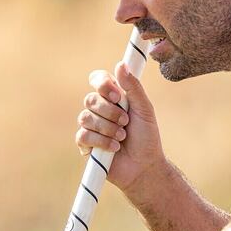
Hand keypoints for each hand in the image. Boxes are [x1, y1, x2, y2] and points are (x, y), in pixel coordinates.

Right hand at [75, 63, 162, 189]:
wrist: (145, 166)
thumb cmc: (147, 137)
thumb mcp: (144, 109)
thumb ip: (133, 87)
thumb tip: (121, 64)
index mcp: (112, 97)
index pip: (97, 79)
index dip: (102, 84)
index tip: (116, 95)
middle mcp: (99, 109)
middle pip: (90, 99)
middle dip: (110, 112)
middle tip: (126, 122)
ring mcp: (91, 127)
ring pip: (85, 117)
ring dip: (107, 128)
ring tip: (122, 137)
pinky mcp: (85, 144)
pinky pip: (83, 135)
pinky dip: (101, 141)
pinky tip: (114, 148)